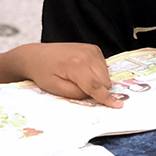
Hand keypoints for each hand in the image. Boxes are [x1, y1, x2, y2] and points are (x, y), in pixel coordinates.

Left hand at [6, 43, 122, 107]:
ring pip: (106, 76)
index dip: (106, 98)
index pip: (96, 86)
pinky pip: (103, 68)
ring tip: (77, 77)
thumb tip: (93, 97)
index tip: (118, 106)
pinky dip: (96, 73)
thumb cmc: (43, 72)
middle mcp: (87, 54)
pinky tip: (81, 71)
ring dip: (96, 81)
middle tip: (77, 87)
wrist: (36, 55)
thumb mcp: (56, 88)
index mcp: (76, 65)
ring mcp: (92, 50)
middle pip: (104, 82)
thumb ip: (77, 94)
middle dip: (95, 90)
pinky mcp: (94, 49)